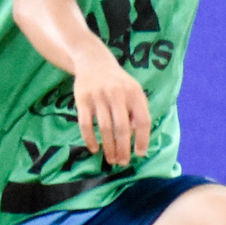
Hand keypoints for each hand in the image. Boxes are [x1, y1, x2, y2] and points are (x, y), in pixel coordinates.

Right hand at [71, 49, 152, 168]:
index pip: (143, 120)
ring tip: (111, 159)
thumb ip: (138, 110)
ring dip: (108, 147)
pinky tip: (94, 148)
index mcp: (134, 93)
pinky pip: (85, 124)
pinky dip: (90, 139)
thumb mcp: (133, 91)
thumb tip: (137, 135)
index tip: (139, 153)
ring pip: (104, 128)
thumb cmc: (118, 82)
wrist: (93, 62)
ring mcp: (98, 97)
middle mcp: (117, 94)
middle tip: (123, 162)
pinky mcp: (82, 99)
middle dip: (123, 148)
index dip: (142, 139)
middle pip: (122, 128)